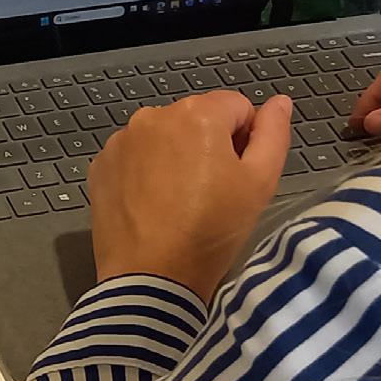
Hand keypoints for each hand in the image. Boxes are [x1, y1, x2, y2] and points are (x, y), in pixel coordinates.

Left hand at [88, 91, 292, 298]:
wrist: (150, 279)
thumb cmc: (211, 230)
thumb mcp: (259, 183)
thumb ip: (274, 134)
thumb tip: (279, 102)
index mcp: (197, 113)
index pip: (237, 107)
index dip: (246, 139)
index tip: (239, 176)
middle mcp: (153, 115)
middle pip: (198, 118)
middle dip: (210, 145)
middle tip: (213, 192)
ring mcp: (121, 140)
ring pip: (164, 136)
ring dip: (177, 155)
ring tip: (181, 201)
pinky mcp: (101, 165)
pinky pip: (135, 156)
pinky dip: (146, 171)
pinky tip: (153, 204)